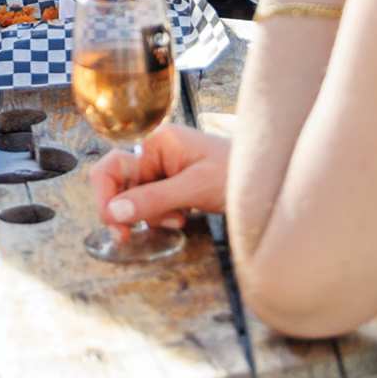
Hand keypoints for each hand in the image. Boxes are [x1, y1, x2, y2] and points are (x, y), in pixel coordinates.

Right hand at [88, 125, 230, 240]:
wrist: (270, 183)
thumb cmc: (237, 175)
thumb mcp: (193, 189)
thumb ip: (152, 200)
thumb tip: (113, 212)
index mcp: (158, 142)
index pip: (112, 167)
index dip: (106, 197)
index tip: (114, 226)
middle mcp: (158, 151)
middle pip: (123, 184)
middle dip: (132, 209)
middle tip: (132, 235)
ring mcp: (167, 167)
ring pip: (138, 197)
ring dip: (151, 215)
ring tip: (177, 220)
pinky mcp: (176, 183)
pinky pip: (154, 202)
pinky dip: (162, 216)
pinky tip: (182, 218)